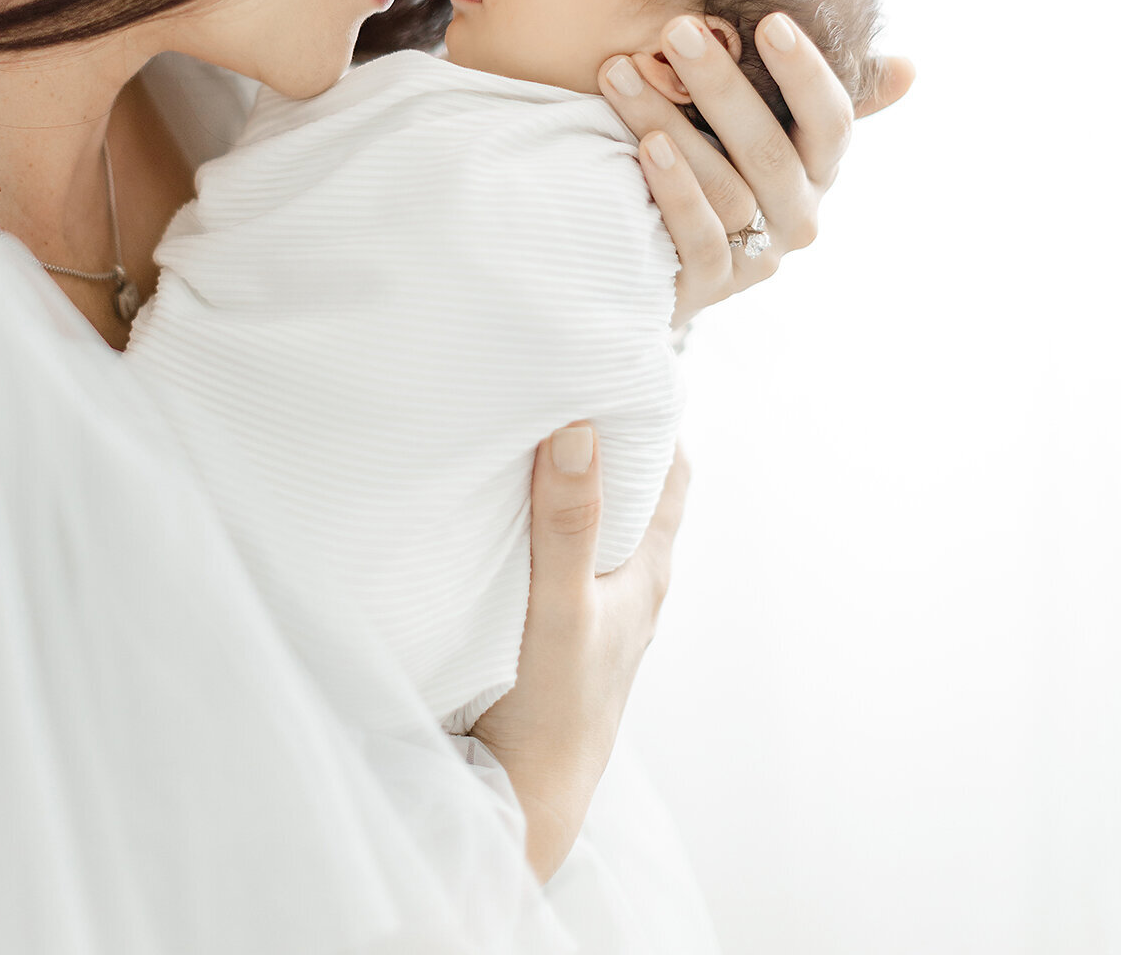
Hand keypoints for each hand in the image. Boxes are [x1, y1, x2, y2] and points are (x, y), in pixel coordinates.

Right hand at [469, 422, 689, 884]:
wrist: (520, 800)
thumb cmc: (553, 710)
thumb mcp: (560, 607)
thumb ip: (567, 524)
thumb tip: (580, 427)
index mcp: (648, 569)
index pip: (671, 469)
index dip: (655, 415)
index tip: (618, 362)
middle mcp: (627, 581)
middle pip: (629, 487)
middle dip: (602, 435)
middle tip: (558, 378)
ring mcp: (590, 606)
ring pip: (587, 522)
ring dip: (563, 481)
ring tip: (519, 427)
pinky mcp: (550, 627)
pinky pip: (550, 555)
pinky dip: (532, 523)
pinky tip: (491, 508)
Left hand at [598, 13, 914, 326]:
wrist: (661, 262)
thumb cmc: (716, 165)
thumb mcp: (765, 124)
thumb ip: (811, 94)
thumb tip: (909, 68)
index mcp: (819, 169)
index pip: (831, 122)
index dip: (806, 73)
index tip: (770, 20)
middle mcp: (800, 215)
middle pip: (769, 150)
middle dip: (721, 84)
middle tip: (677, 30)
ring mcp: (759, 254)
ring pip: (726, 188)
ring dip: (672, 124)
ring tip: (625, 73)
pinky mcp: (712, 285)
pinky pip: (700, 237)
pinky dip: (674, 189)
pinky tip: (644, 146)